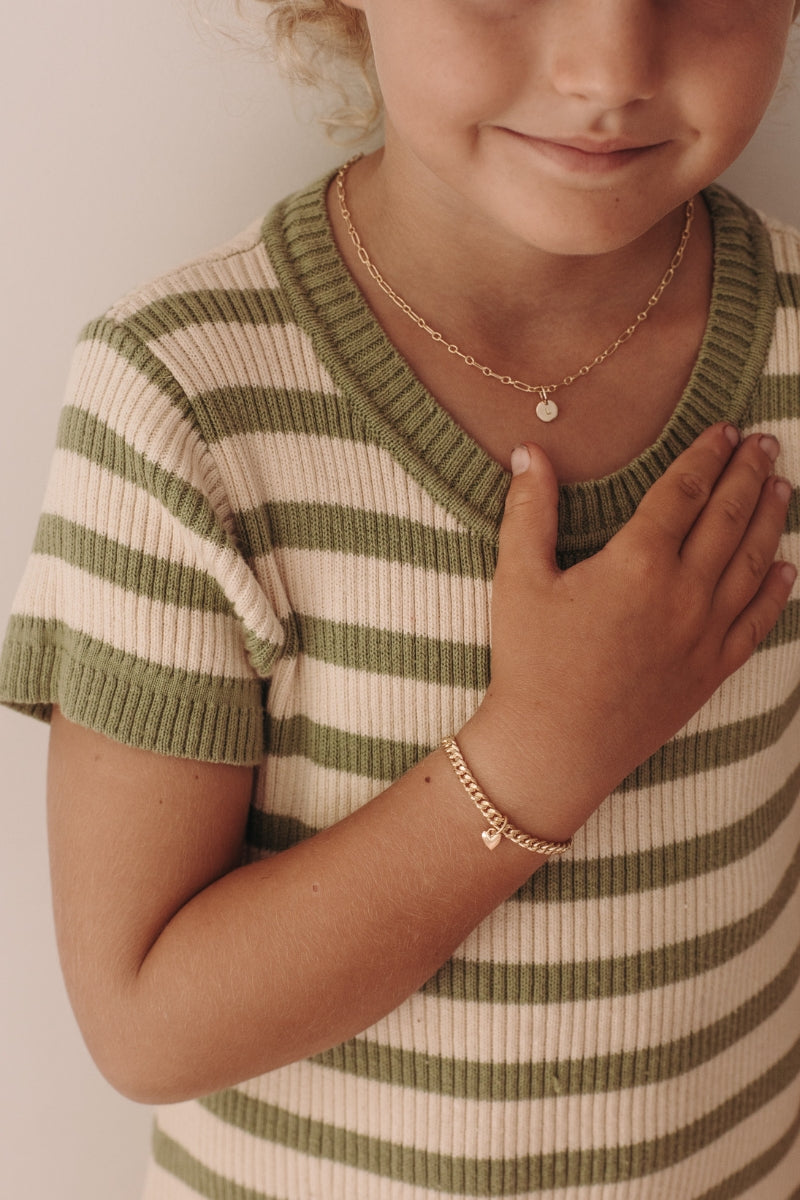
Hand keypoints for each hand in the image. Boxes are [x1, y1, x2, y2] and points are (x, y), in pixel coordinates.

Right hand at [468, 424, 794, 833]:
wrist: (555, 749)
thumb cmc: (531, 663)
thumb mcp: (518, 580)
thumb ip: (529, 511)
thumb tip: (528, 452)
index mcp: (637, 562)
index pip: (684, 491)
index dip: (706, 455)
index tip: (725, 429)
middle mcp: (683, 592)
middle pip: (728, 517)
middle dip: (749, 474)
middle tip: (765, 444)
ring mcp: (704, 634)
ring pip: (752, 562)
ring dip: (770, 520)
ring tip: (781, 487)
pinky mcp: (711, 670)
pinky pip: (758, 622)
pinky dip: (776, 591)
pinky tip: (785, 568)